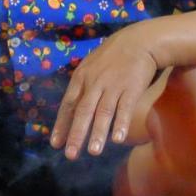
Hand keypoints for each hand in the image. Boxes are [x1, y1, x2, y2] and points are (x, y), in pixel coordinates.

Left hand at [51, 28, 158, 158]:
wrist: (139, 41)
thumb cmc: (113, 56)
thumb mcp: (90, 66)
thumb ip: (82, 87)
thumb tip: (72, 110)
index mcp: (81, 78)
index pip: (68, 105)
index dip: (61, 125)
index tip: (55, 144)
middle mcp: (94, 83)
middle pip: (82, 111)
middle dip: (76, 134)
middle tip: (70, 155)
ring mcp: (113, 85)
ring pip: (103, 112)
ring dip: (98, 133)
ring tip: (93, 152)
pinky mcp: (131, 87)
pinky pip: (125, 108)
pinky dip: (120, 123)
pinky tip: (117, 139)